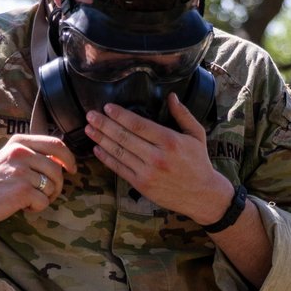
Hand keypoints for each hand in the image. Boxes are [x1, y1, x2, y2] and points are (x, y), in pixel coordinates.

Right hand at [0, 134, 75, 224]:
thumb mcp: (11, 157)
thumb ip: (34, 154)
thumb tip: (63, 160)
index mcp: (19, 142)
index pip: (56, 143)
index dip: (69, 158)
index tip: (71, 169)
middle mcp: (20, 153)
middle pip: (57, 169)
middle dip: (57, 185)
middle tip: (47, 193)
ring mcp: (21, 171)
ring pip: (52, 186)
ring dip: (46, 197)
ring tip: (30, 199)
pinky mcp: (21, 190)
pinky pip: (44, 201)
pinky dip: (37, 207)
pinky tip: (22, 206)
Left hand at [84, 93, 233, 223]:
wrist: (202, 194)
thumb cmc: (199, 162)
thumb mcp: (196, 135)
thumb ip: (183, 114)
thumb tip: (171, 96)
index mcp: (170, 141)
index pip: (139, 125)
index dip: (121, 115)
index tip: (107, 107)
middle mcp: (157, 157)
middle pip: (124, 138)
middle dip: (104, 125)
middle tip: (90, 115)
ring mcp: (147, 172)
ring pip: (119, 153)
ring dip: (101, 140)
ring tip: (88, 129)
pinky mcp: (141, 185)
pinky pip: (119, 169)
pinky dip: (106, 158)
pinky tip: (97, 148)